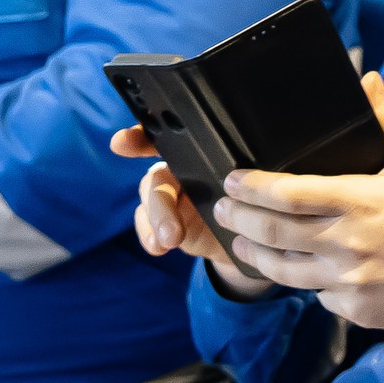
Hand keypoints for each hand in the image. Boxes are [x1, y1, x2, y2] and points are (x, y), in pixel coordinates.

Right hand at [111, 125, 262, 299]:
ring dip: (156, 220)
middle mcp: (182, 169)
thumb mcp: (259, 185)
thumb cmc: (257, 200)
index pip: (171, 135)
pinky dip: (150, 236)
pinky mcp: (164, 220)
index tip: (123, 143)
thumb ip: (253, 175)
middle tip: (171, 227)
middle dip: (158, 198)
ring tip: (169, 240)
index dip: (143, 135)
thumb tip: (256, 174)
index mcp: (205, 152)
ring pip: (150, 199)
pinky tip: (159, 247)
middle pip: (159, 175)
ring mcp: (171, 195)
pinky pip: (147, 224)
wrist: (252, 239)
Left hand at [211, 74, 383, 329]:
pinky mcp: (355, 308)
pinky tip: (299, 269)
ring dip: (254, 255)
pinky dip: (306, 281)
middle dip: (238, 219)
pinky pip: (317, 294)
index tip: (232, 180)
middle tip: (223, 208)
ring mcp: (349, 281)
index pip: (288, 194)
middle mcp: (348, 243)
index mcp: (361, 201)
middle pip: (273, 233)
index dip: (252, 187)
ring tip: (241, 243)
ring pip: (283, 271)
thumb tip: (367, 78)